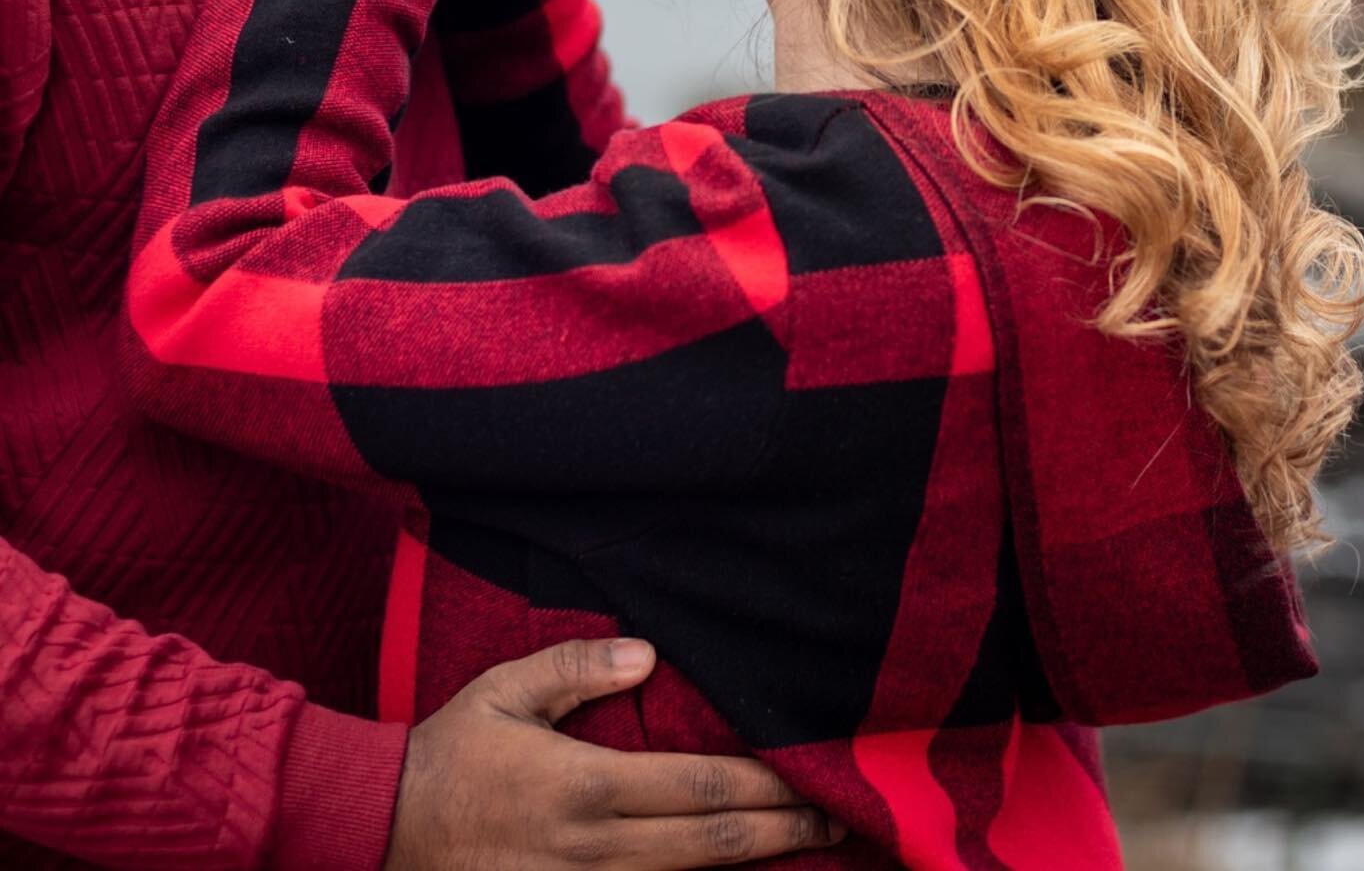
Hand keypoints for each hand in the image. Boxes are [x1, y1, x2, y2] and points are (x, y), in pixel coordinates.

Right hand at [381, 637, 842, 870]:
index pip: (699, 790)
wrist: (384, 831)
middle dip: (780, 833)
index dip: (764, 789)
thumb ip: (574, 669)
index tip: (812, 778)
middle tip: (838, 822)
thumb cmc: (451, 753)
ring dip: (752, 867)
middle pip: (709, 846)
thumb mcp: (503, 692)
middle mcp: (594, 849)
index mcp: (585, 787)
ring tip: (806, 847)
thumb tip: (647, 654)